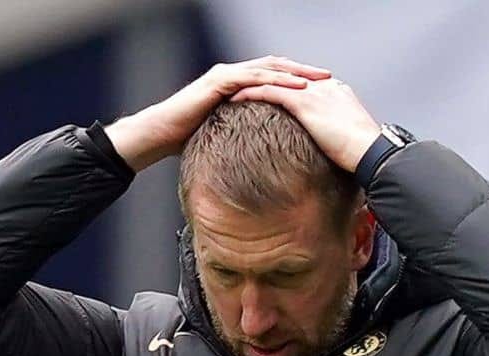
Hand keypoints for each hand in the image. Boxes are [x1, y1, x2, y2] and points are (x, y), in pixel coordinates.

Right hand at [105, 56, 333, 171]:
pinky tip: (294, 88)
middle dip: (304, 72)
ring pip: (268, 68)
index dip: (299, 82)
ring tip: (319, 80)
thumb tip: (262, 155)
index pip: (274, 77)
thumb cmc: (186, 140)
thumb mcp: (224, 136)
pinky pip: (252, 78)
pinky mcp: (218, 82)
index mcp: (238, 84)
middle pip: (277, 67)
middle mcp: (233, 75)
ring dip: (296, 73)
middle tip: (330, 79)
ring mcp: (226, 75)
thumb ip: (243, 136)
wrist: (158, 136)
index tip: (324, 91)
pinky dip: (275, 80)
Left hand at [228, 77, 381, 173]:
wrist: (372, 153)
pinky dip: (250, 93)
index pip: (302, 84)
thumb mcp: (348, 141)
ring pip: (274, 80)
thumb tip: (327, 151)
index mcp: (336, 93)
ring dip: (251, 84)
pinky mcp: (304, 102)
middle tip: (242, 87)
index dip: (282, 88)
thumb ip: (335, 137)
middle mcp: (324, 87)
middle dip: (263, 81)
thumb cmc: (364, 156)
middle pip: (285, 77)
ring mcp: (314, 92)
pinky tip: (234, 99)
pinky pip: (269, 92)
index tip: (265, 94)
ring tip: (231, 90)